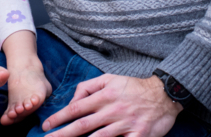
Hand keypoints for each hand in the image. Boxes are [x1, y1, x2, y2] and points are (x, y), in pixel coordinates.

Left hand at [42, 74, 180, 136]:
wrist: (164, 94)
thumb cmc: (133, 87)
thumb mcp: (109, 79)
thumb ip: (88, 88)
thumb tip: (73, 101)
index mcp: (104, 96)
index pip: (76, 108)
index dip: (59, 118)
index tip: (46, 125)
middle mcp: (113, 111)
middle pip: (82, 125)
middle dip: (62, 134)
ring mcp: (126, 125)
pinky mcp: (139, 136)